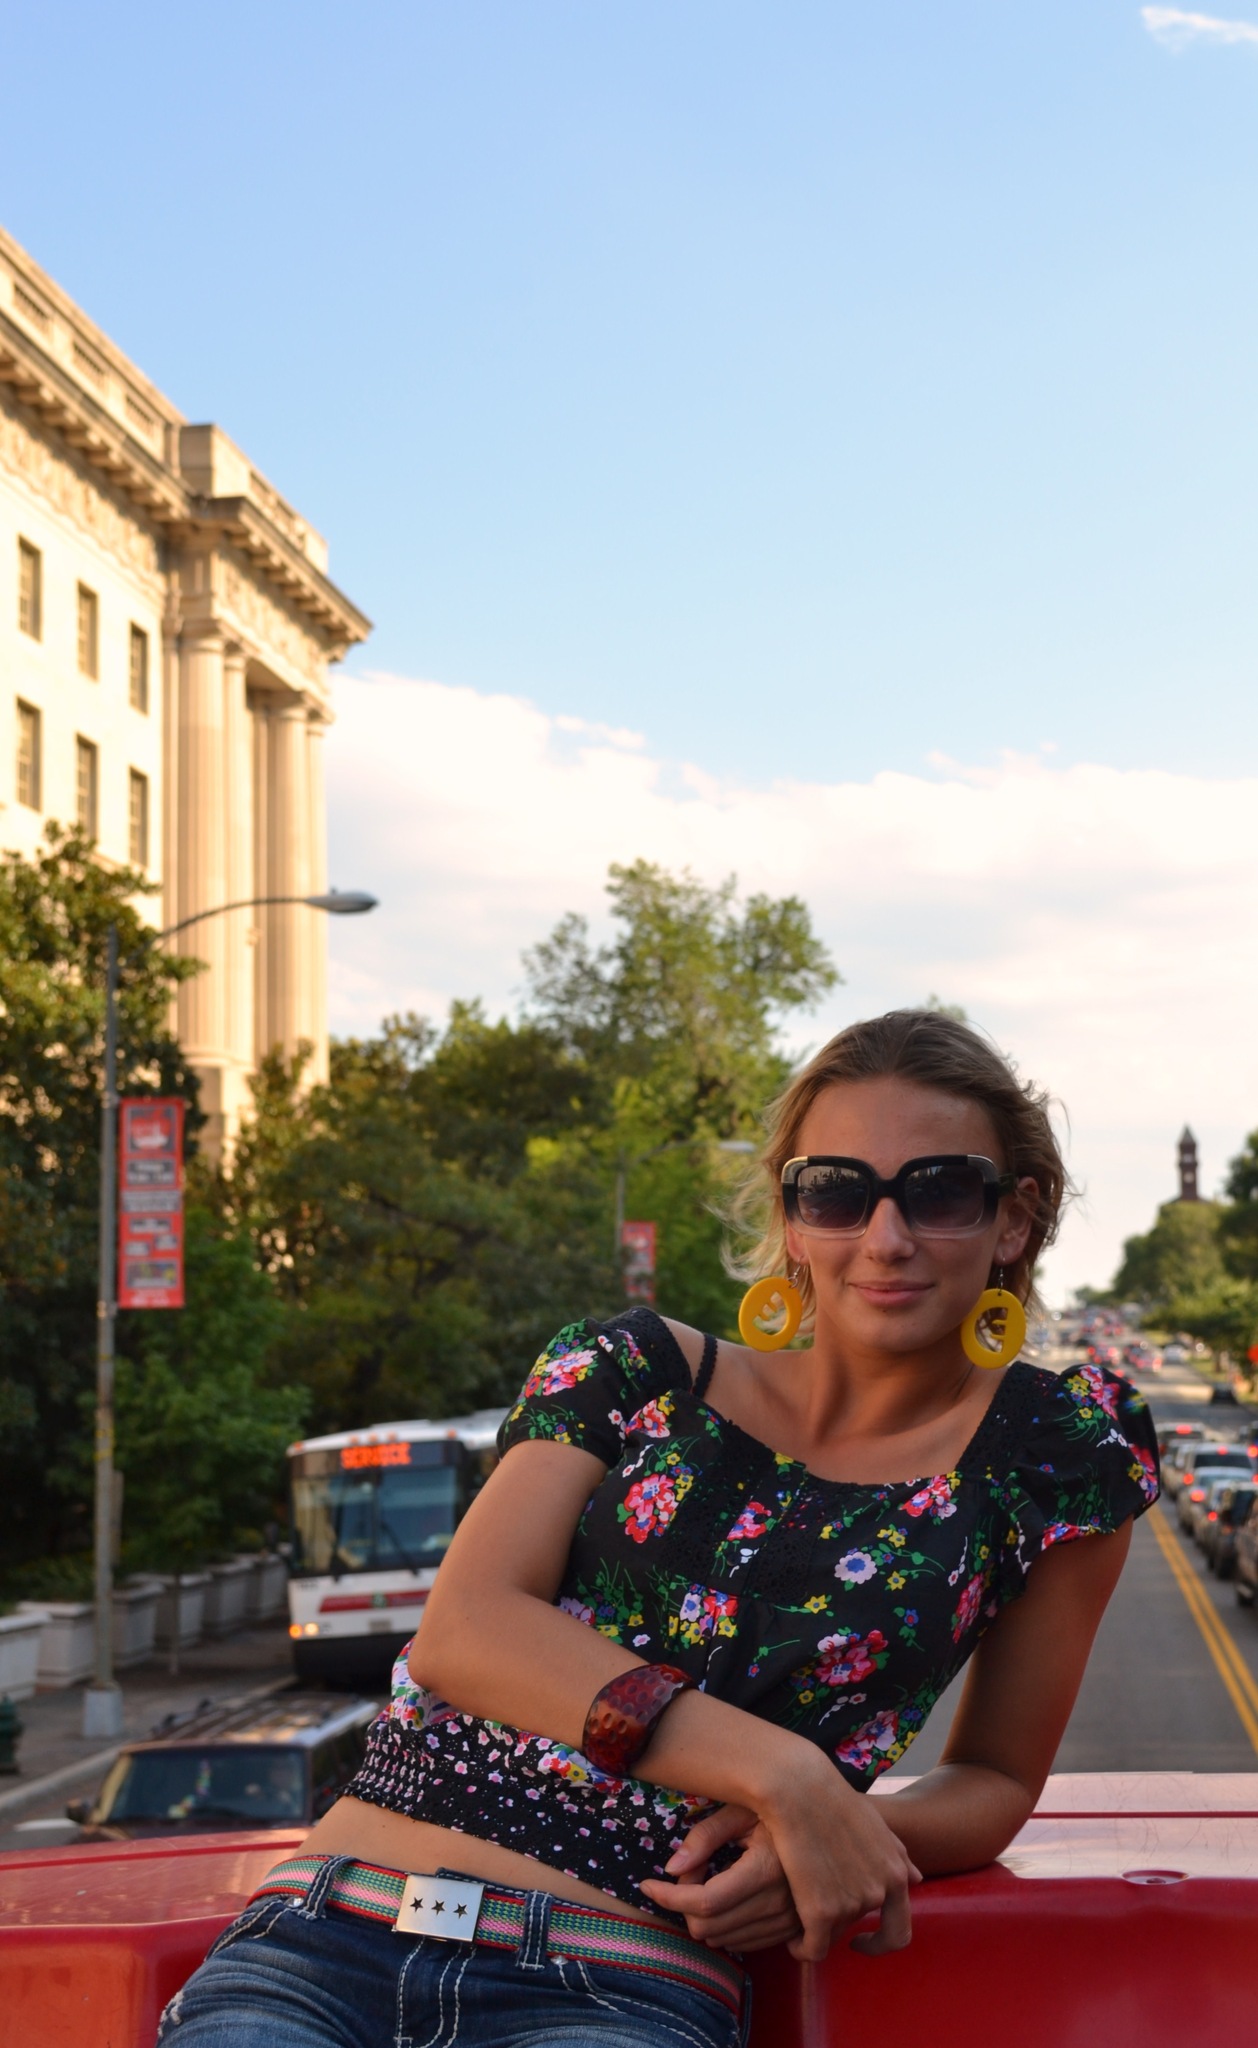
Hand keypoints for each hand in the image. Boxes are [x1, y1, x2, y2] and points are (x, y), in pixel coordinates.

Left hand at [639, 1804, 800, 1952]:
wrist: (825, 1827)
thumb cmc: (778, 1810)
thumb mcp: (740, 1809)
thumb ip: (705, 1836)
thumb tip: (671, 1867)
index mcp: (766, 1869)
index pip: (706, 1902)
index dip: (669, 1897)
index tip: (646, 1884)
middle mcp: (780, 1902)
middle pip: (710, 1927)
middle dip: (684, 1904)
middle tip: (689, 1871)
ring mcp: (789, 1921)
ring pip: (724, 1940)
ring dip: (703, 1916)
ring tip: (709, 1879)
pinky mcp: (793, 1930)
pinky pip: (744, 1944)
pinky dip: (723, 1926)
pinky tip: (724, 1897)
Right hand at [756, 1750, 920, 1961]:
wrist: (798, 1789)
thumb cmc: (832, 1799)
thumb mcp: (875, 1825)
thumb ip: (898, 1855)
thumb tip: (917, 1879)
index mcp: (895, 1874)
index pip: (899, 1933)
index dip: (880, 1944)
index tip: (861, 1940)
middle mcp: (879, 1893)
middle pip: (855, 1928)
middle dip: (835, 1923)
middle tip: (814, 1908)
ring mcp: (852, 1904)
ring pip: (831, 1936)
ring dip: (815, 1930)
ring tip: (796, 1910)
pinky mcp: (821, 1912)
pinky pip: (812, 1949)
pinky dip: (801, 1949)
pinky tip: (791, 1940)